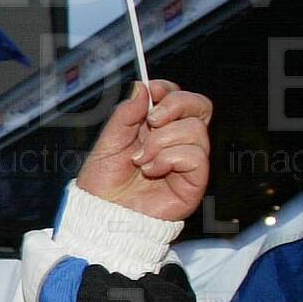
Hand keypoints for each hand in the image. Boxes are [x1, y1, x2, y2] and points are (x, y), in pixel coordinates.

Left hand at [76, 81, 212, 221]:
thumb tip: (142, 87)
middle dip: (176, 105)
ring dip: (162, 141)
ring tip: (141, 159)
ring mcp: (186, 162)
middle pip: (201, 106)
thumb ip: (126, 114)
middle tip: (152, 120)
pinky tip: (151, 170)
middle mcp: (176, 142)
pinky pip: (196, 156)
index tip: (153, 89)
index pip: (181, 99)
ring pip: (196, 130)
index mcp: (157, 130)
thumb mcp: (109, 141)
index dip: (170, 90)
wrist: (101, 214)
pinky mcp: (193, 182)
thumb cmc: (103, 184)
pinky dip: (169, 158)